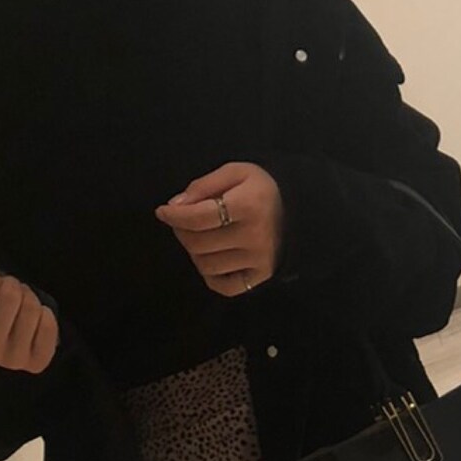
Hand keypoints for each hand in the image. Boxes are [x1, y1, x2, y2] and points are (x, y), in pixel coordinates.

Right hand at [0, 270, 59, 373]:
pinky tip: (35, 319)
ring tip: (21, 302)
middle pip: (12, 297)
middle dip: (11, 285)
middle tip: (8, 289)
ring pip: (32, 309)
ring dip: (29, 298)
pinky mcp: (38, 362)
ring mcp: (15, 359)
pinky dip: (45, 315)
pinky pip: (50, 325)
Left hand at [154, 162, 283, 295]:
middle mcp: (253, 236)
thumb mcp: (235, 173)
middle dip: (182, 232)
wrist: (297, 210)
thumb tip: (176, 205)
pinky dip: (210, 276)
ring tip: (199, 238)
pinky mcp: (259, 277)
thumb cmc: (260, 189)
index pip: (199, 217)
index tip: (163, 212)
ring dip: (194, 252)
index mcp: (248, 205)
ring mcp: (257, 260)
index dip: (175, 216)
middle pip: (198, 243)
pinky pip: (224, 287)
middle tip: (183, 222)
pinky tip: (212, 259)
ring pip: (206, 265)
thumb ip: (203, 186)